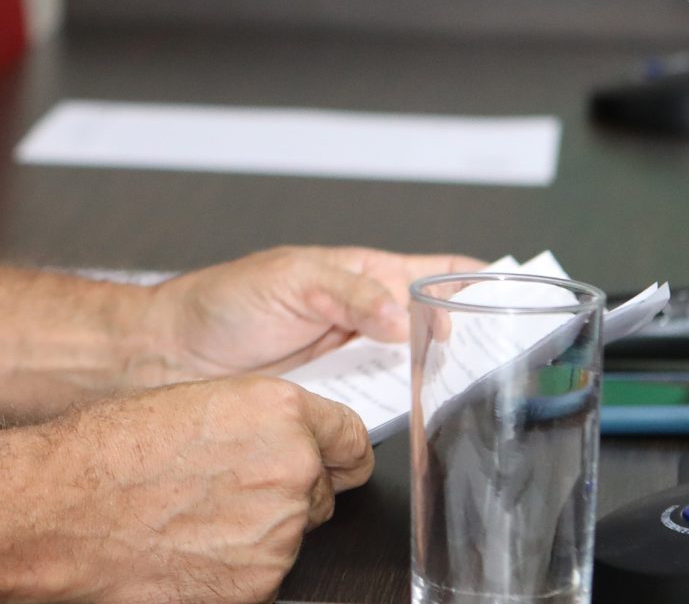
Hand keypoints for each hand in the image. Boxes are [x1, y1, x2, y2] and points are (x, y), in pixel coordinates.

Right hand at [19, 377, 372, 603]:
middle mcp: (292, 471)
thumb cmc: (112, 450)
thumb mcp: (198, 403)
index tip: (326, 456)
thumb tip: (286, 439)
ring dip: (259, 527)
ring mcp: (279, 535)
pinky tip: (189, 544)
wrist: (65, 510)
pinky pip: (265, 572)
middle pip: (321, 488)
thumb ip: (259, 422)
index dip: (333, 449)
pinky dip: (237, 564)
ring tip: (194, 514)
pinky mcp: (259, 586)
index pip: (351, 438)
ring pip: (291, 533)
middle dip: (287, 488)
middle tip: (226, 485)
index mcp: (281, 414)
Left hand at [143, 247, 482, 381]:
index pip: (435, 272)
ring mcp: (355, 363)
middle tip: (505, 352)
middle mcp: (366, 318)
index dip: (476, 280)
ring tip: (470, 386)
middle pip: (436, 327)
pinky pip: (384, 407)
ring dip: (439, 379)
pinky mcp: (338, 401)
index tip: (516, 294)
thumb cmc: (224, 301)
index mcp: (362, 274)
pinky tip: (420, 416)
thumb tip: (402, 316)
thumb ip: (352, 294)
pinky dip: (405, 412)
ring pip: (415, 371)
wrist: (172, 355)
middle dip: (470, 336)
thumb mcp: (294, 278)